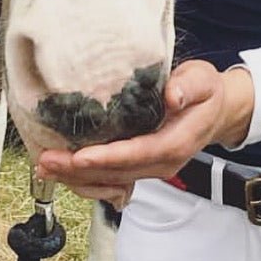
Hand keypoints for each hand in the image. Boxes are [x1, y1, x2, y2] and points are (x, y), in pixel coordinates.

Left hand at [35, 61, 253, 208]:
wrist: (216, 111)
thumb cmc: (205, 92)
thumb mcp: (203, 80)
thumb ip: (189, 87)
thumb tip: (173, 95)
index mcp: (175, 143)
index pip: (137, 154)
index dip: (108, 157)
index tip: (80, 155)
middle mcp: (161, 162)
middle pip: (116, 173)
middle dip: (79, 170)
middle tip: (46, 159)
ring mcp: (150, 168)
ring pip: (110, 180)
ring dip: (76, 176)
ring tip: (44, 165)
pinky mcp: (140, 167)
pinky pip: (110, 178)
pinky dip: (84, 176)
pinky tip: (61, 169)